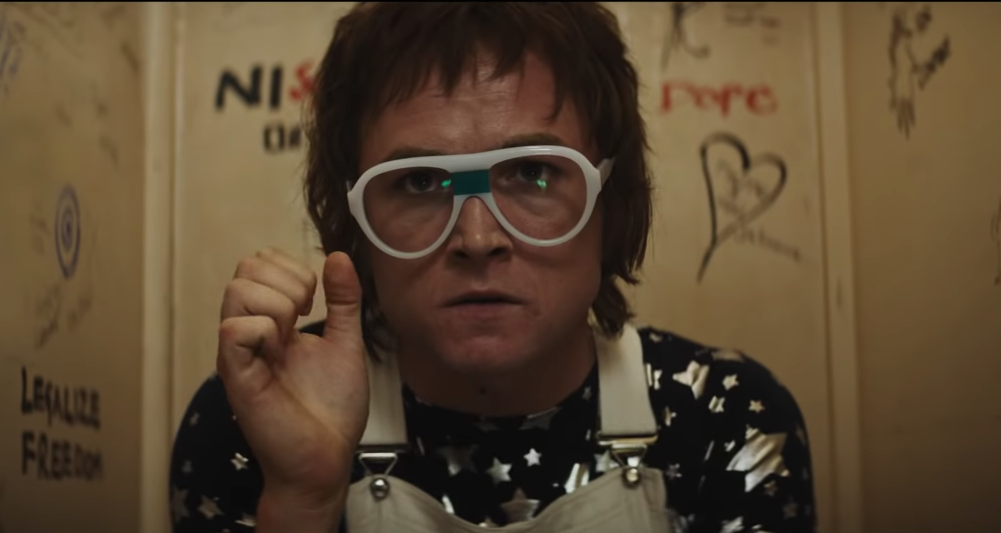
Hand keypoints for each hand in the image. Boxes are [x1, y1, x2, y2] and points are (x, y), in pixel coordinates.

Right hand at [216, 248, 368, 520]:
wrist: (327, 457)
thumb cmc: (331, 408)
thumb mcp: (346, 342)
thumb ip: (344, 300)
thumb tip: (338, 256)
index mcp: (270, 321)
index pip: (259, 263)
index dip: (291, 269)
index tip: (313, 303)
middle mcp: (249, 332)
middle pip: (245, 268)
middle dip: (288, 282)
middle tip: (305, 317)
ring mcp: (239, 353)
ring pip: (237, 291)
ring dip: (277, 305)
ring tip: (292, 338)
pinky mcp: (237, 377)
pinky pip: (234, 330)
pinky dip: (265, 331)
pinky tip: (280, 353)